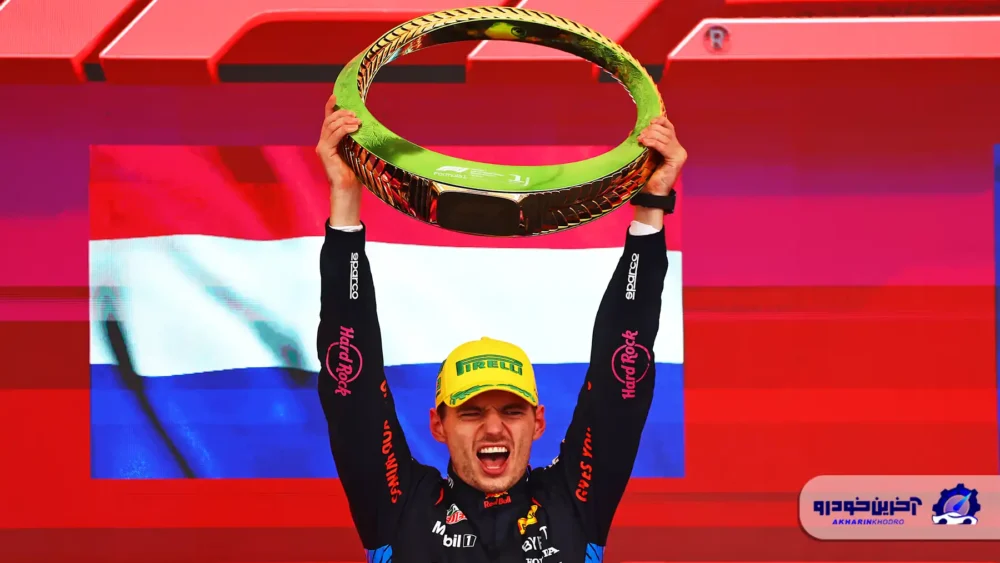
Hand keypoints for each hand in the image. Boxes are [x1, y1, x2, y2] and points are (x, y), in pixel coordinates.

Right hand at [317, 94, 363, 226]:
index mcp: (330, 141)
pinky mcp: (324, 151)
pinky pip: (333, 135)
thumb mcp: (357, 149)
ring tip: (357, 120)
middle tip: (355, 113)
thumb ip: (355, 137)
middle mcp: (323, 142)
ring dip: (344, 120)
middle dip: (342, 113)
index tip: (336, 96)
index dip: (330, 106)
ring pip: (330, 125)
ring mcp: (322, 146)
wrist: (349, 188)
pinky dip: (344, 129)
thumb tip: (363, 122)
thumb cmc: (355, 171)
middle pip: (329, 120)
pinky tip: (354, 128)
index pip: (328, 119)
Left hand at [638, 115, 686, 195]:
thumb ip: (645, 142)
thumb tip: (636, 130)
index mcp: (673, 146)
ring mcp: (679, 154)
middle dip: (652, 130)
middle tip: (640, 135)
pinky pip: (664, 146)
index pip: (669, 127)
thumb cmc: (647, 176)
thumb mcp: (646, 154)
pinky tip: (644, 142)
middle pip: (666, 131)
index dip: (660, 121)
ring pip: (665, 137)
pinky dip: (653, 142)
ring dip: (651, 135)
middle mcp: (679, 149)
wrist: (651, 193)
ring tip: (640, 139)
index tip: (649, 121)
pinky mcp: (677, 160)